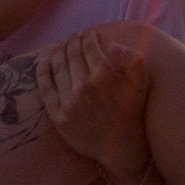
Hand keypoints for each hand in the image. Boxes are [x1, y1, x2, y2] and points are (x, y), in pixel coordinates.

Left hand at [35, 30, 173, 184]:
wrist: (121, 150)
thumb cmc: (133, 114)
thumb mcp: (142, 85)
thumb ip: (134, 60)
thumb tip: (112, 44)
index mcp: (104, 75)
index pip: (89, 47)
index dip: (87, 37)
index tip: (87, 34)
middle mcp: (84, 87)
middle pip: (71, 54)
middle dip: (72, 41)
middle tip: (73, 37)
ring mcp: (68, 102)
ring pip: (56, 67)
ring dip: (57, 52)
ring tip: (60, 46)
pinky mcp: (58, 116)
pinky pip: (45, 87)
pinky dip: (41, 70)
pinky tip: (43, 60)